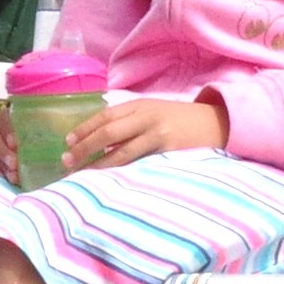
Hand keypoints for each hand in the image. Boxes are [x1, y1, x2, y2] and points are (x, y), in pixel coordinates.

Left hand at [65, 96, 228, 171]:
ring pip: (120, 151)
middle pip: (108, 132)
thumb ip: (131, 121)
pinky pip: (139, 161)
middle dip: (85, 147)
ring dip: (98, 164)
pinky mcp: (167, 150)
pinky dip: (121, 170)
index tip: (67, 142)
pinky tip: (110, 177)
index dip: (84, 129)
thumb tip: (101, 140)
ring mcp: (156, 133)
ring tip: (82, 173)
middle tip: (67, 160)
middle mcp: (145, 116)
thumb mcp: (153, 112)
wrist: (215, 123)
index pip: (105, 116)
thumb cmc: (180, 120)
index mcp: (139, 105)